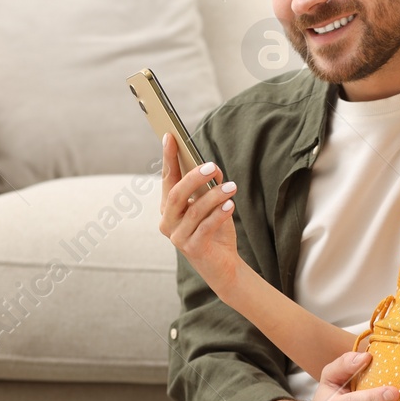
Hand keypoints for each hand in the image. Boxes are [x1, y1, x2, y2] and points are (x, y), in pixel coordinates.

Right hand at [160, 131, 240, 289]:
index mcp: (169, 207)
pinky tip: (230, 206)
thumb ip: (207, 188)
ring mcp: (178, 237)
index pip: (167, 178)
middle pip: (176, 194)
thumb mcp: (210, 206)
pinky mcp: (192, 249)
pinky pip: (205, 227)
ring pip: (194, 210)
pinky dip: (218, 215)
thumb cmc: (214, 230)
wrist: (222, 265)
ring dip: (214, 196)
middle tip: (212, 166)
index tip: (171, 136)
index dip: (168, 157)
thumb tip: (212, 168)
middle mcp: (167, 221)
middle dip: (194, 177)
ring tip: (232, 187)